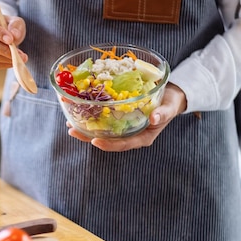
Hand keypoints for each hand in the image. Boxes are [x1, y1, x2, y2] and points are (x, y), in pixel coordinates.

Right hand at [0, 10, 27, 69]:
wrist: (0, 33)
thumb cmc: (7, 26)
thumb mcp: (15, 21)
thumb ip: (16, 26)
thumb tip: (14, 36)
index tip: (11, 40)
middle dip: (4, 50)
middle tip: (20, 54)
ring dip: (5, 59)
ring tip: (19, 58)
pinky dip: (2, 65)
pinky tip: (12, 62)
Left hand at [67, 83, 187, 150]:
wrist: (170, 96)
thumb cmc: (170, 103)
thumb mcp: (170, 107)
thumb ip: (163, 113)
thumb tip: (155, 118)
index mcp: (143, 137)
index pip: (123, 144)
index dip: (109, 145)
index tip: (95, 141)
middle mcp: (130, 135)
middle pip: (108, 140)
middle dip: (89, 137)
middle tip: (72, 132)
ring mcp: (123, 128)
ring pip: (102, 132)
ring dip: (85, 129)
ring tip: (69, 124)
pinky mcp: (119, 119)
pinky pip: (103, 121)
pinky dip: (91, 117)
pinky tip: (78, 112)